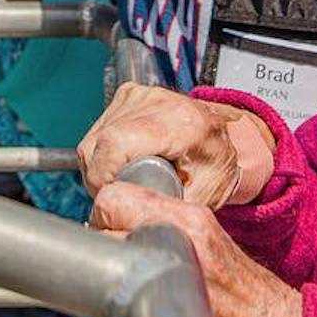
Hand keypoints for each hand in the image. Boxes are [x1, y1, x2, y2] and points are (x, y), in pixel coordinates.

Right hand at [78, 83, 276, 209]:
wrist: (224, 136)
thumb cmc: (216, 165)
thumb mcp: (203, 197)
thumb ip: (168, 210)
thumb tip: (133, 221)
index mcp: (181, 123)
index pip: (116, 144)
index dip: (104, 177)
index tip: (115, 197)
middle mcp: (157, 102)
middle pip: (98, 145)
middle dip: (101, 179)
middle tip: (125, 193)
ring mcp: (139, 95)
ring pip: (92, 141)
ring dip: (100, 167)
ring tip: (128, 177)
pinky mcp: (127, 95)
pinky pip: (96, 132)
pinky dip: (103, 154)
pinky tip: (125, 160)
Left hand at [88, 184, 301, 316]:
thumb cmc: (247, 293)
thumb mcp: (212, 238)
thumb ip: (165, 222)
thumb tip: (116, 218)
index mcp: (189, 221)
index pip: (112, 198)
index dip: (106, 213)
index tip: (114, 227)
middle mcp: (175, 248)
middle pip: (100, 237)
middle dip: (106, 251)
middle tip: (125, 263)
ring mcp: (163, 290)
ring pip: (98, 283)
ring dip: (110, 292)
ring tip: (137, 295)